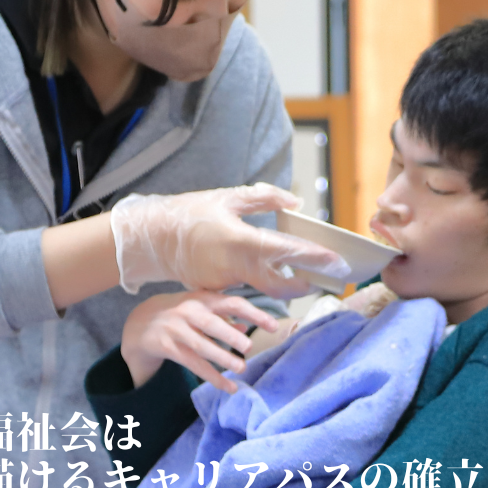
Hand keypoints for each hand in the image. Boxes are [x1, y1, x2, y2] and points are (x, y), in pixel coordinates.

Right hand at [109, 183, 352, 297]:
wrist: (150, 237)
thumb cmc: (190, 212)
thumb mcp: (228, 197)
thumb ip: (264, 199)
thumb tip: (295, 203)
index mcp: (240, 240)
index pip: (287, 252)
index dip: (315, 258)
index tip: (337, 263)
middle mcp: (235, 266)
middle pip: (280, 286)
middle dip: (306, 285)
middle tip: (326, 278)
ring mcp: (224, 282)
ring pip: (264, 288)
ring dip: (285, 283)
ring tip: (305, 273)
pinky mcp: (215, 290)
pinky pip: (245, 288)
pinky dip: (261, 281)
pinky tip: (273, 272)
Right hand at [122, 290, 279, 391]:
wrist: (139, 322)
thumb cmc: (180, 313)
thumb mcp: (201, 308)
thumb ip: (223, 317)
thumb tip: (247, 326)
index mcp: (203, 299)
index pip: (232, 303)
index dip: (254, 313)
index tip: (274, 326)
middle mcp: (188, 312)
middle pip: (212, 324)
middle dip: (230, 335)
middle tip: (249, 347)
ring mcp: (176, 330)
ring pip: (201, 347)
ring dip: (222, 358)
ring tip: (241, 368)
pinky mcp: (167, 347)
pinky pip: (193, 364)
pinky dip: (212, 377)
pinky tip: (228, 387)